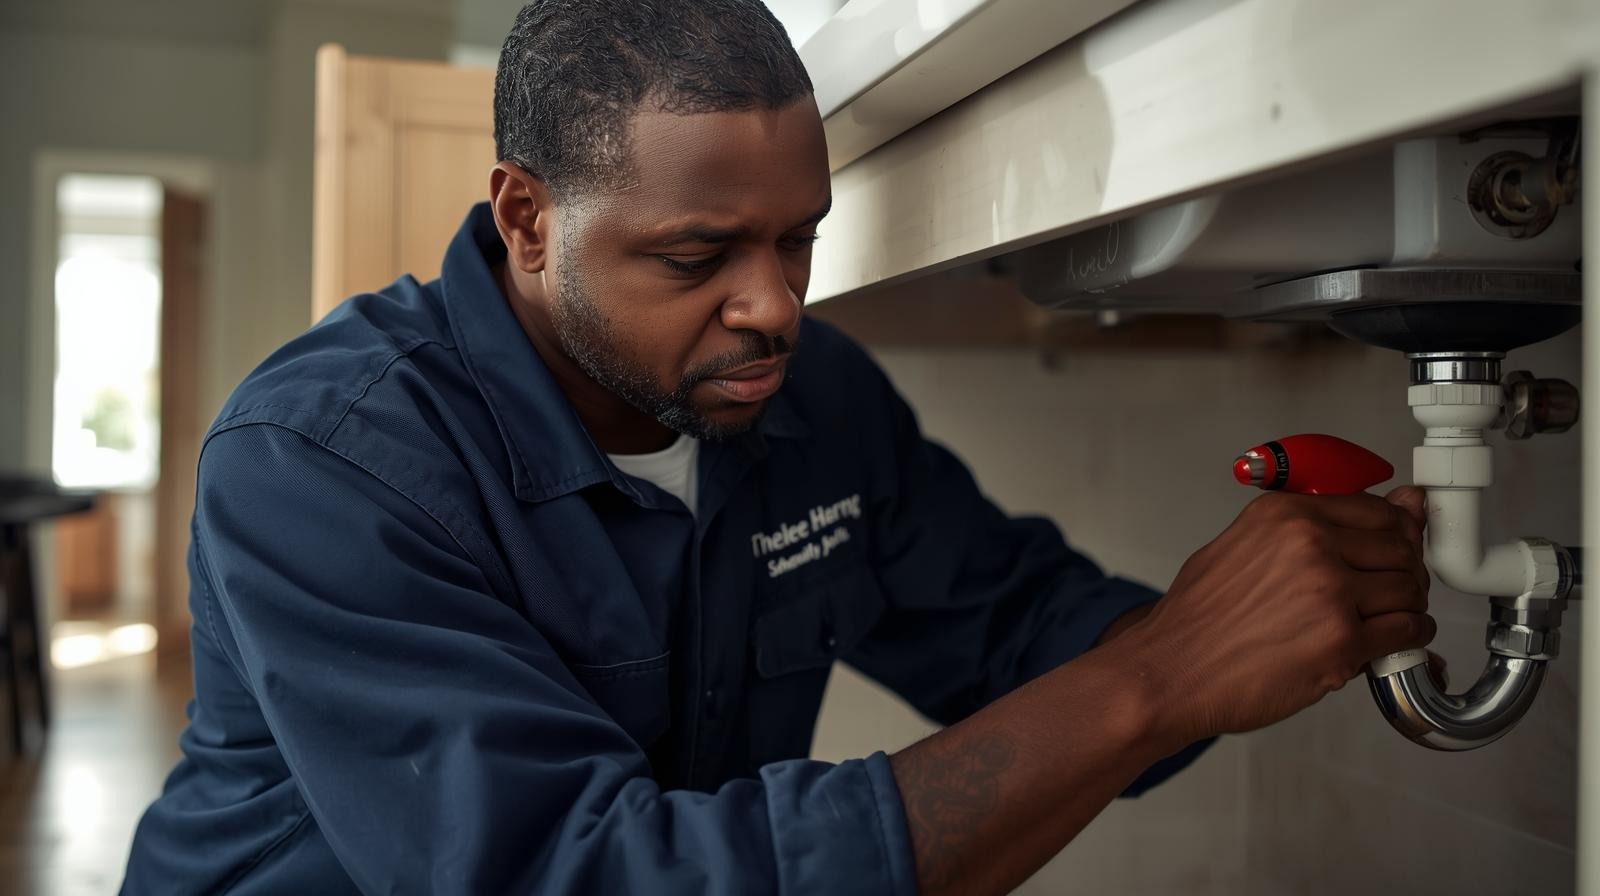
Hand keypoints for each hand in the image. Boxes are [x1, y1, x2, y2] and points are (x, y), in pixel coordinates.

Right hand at [1123, 486, 1432, 748]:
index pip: (1376, 509)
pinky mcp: (1341, 641)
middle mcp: (1310, 543)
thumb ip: (1315, 528)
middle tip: (1387, 595)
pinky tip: (1389, 644)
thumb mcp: (1243, 546)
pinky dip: (1411, 640)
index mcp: (1285, 514)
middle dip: (1404, 574)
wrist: (1168, 671)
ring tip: (1383, 622)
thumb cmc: (1198, 620)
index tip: (1396, 551)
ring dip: (1407, 609)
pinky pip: (1407, 632)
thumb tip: (1400, 503)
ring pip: (1409, 590)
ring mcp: (1328, 591)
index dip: (1396, 535)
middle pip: (1400, 548)